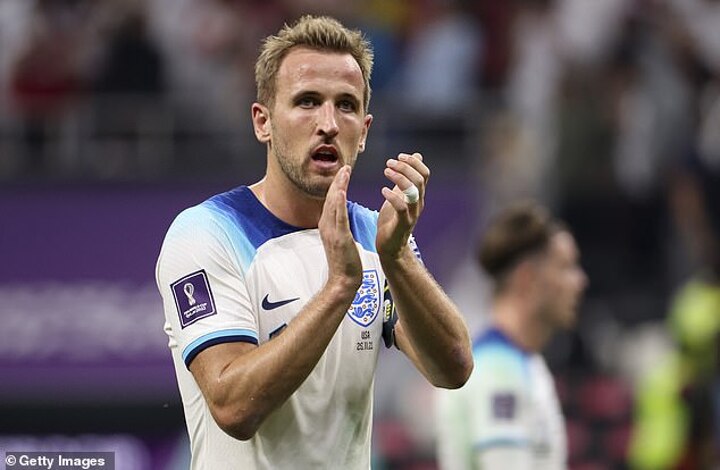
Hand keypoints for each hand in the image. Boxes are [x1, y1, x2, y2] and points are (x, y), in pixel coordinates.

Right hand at [319, 165, 362, 290]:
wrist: (342, 280)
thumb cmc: (344, 262)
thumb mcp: (340, 239)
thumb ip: (339, 226)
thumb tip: (341, 216)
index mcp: (327, 225)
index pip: (332, 201)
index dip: (337, 185)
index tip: (343, 172)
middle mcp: (326, 226)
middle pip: (331, 198)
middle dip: (338, 181)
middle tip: (344, 166)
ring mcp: (332, 231)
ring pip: (334, 204)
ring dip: (339, 187)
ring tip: (344, 172)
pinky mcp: (339, 238)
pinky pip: (339, 218)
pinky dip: (339, 204)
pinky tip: (341, 192)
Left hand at [376, 153, 428, 258]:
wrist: (390, 246)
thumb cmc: (393, 220)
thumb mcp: (400, 194)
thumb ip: (407, 178)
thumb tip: (417, 157)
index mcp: (418, 195)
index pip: (424, 174)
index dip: (414, 162)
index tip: (399, 156)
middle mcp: (418, 203)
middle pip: (419, 179)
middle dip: (404, 167)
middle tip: (389, 163)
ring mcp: (412, 214)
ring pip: (413, 191)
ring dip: (399, 178)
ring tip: (386, 171)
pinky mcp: (402, 224)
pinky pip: (402, 207)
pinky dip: (393, 196)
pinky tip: (383, 190)